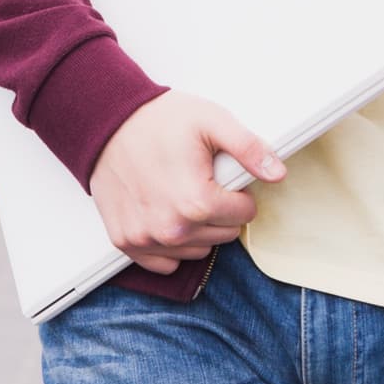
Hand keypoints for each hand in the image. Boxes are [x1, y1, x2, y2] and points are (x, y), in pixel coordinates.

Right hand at [88, 91, 284, 273]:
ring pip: (197, 249)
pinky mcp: (126, 242)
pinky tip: (166, 216)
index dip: (239, 193)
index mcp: (196, 202)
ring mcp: (145, 238)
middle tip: (201, 181)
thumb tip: (277, 173)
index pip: (244, 215)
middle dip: (220, 211)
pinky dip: (171, 245)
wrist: (106, 123)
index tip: (223, 177)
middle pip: (223, 234)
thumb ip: (249, 149)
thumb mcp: (212, 122)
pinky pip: (165, 262)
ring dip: (197, 229)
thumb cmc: (156, 121)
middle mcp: (170, 228)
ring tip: (182, 195)